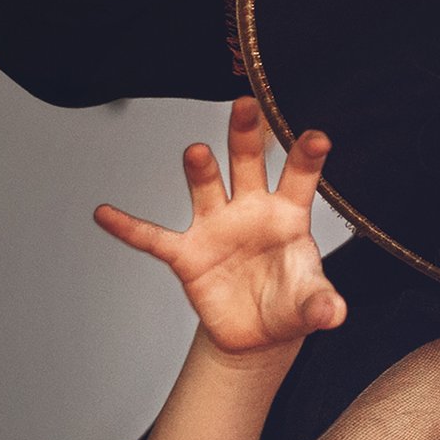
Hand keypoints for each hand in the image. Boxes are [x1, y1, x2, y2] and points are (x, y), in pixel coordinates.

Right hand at [93, 100, 347, 358]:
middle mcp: (250, 210)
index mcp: (287, 214)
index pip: (299, 178)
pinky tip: (105, 213)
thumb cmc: (290, 302)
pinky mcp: (187, 255)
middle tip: (246, 105)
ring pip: (206, 188)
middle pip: (248, 163)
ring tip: (196, 152)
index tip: (318, 136)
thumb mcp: (311, 304)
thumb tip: (333, 313)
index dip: (307, 156)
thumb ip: (321, 303)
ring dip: (201, 170)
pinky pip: (154, 238)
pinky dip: (129, 228)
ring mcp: (215, 228)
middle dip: (245, 135)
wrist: (259, 334)